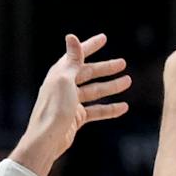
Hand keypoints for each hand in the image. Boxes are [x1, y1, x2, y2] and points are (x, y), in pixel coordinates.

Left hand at [11, 33, 130, 172]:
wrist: (47, 139)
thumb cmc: (54, 108)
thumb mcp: (64, 80)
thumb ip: (72, 59)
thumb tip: (71, 36)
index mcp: (60, 74)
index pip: (77, 56)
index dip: (90, 46)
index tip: (104, 39)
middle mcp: (65, 86)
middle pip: (88, 73)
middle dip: (106, 68)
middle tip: (123, 63)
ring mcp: (71, 102)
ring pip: (95, 91)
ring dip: (111, 87)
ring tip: (128, 82)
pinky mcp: (76, 117)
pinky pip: (96, 110)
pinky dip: (109, 109)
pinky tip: (123, 107)